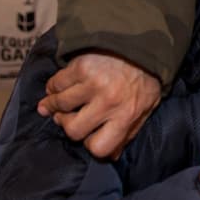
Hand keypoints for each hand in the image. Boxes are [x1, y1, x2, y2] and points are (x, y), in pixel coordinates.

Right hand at [36, 52, 161, 157]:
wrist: (145, 42)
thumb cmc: (144, 78)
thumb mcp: (146, 107)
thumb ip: (128, 132)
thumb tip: (111, 157)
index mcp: (127, 115)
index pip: (99, 148)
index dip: (89, 144)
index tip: (88, 134)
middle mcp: (110, 101)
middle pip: (73, 129)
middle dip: (68, 124)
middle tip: (68, 117)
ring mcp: (94, 83)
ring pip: (60, 105)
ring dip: (54, 105)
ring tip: (55, 103)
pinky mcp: (82, 66)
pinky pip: (56, 83)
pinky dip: (53, 87)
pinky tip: (57, 87)